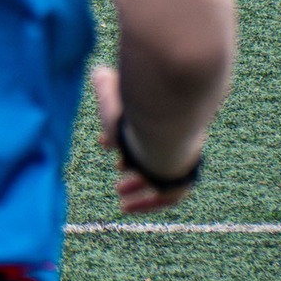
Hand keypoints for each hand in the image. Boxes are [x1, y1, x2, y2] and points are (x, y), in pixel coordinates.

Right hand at [92, 66, 198, 214]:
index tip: (104, 142)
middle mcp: (177, 137)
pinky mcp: (180, 178)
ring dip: (138, 185)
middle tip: (118, 167)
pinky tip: (127, 208)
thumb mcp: (112, 92)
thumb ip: (106, 83)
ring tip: (119, 192)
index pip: (145, 128)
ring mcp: (181, 158)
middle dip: (133, 160)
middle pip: (155, 152)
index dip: (121, 136)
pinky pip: (166, 196)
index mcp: (163, 115)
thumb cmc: (134, 104)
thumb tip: (99, 72)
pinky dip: (146, 203)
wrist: (165, 120)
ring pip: (161, 175)